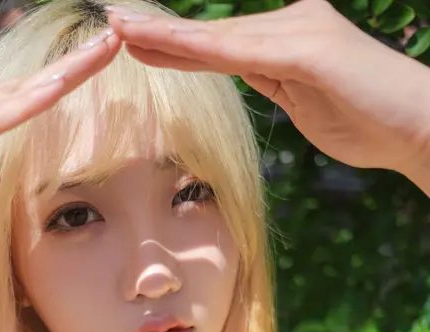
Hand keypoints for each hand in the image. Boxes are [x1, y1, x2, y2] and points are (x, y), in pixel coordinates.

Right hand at [0, 28, 119, 252]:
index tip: (93, 65)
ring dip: (63, 73)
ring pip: (16, 92)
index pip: (17, 96)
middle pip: (25, 83)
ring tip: (106, 49)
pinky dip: (28, 102)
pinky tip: (58, 87)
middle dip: (74, 65)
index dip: (57, 81)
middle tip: (117, 40)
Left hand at [107, 0, 429, 178]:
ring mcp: (300, 31)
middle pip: (213, 34)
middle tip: (113, 23)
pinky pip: (242, 52)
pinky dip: (199, 49)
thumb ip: (278, 83)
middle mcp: (291, 24)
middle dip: (161, 33)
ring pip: (220, 38)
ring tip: (121, 28)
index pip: (221, 45)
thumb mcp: (309, 104)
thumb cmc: (370, 123)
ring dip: (167, 35)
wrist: (418, 127)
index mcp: (290, 39)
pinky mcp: (308, 48)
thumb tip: (251, 75)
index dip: (176, 44)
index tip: (135, 41)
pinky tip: (162, 43)